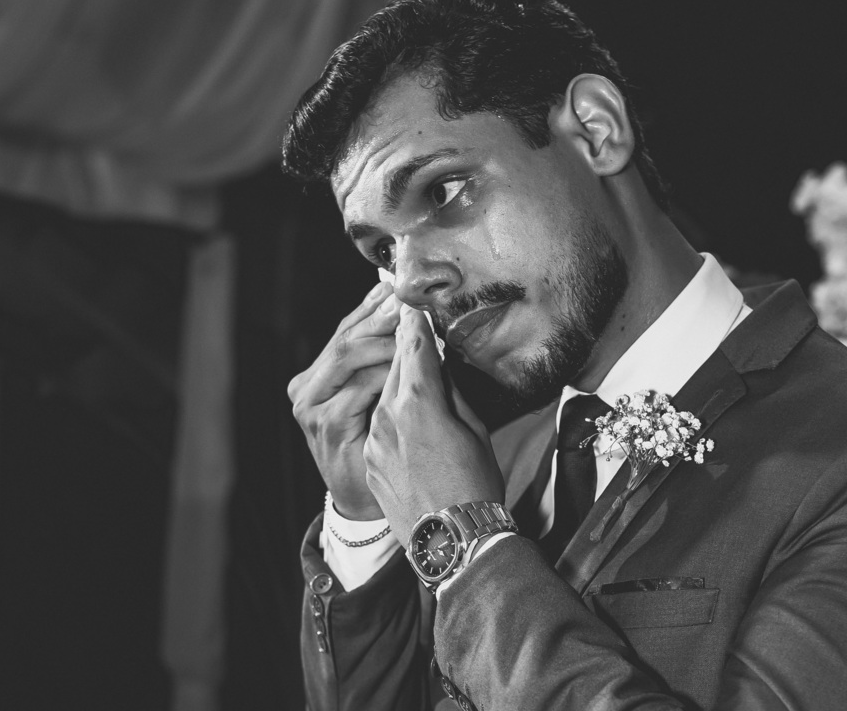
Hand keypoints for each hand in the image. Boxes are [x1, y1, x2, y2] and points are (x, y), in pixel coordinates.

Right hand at [288, 281, 399, 518]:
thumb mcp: (377, 396)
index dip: (372, 305)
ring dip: (386, 337)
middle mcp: (306, 387)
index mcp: (317, 375)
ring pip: (349, 354)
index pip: (345, 329)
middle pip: (345, 337)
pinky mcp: (327, 425)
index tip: (398, 284)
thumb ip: (383, 361)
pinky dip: (387, 369)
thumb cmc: (378, 445)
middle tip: (409, 299)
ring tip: (413, 324)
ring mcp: (311, 406)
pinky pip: (361, 385)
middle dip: (380, 315)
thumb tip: (408, 315)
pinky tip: (408, 361)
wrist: (367, 502)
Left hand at [365, 304, 504, 538]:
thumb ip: (452, 392)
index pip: (412, 346)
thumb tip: (442, 369)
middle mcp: (387, 416)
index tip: (412, 306)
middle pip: (393, 366)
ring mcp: (374, 440)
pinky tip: (413, 426)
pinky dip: (392, 416)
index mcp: (418, 403)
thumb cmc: (475, 486)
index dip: (414, 323)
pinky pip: (379, 425)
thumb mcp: (476, 430)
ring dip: (398, 384)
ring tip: (419, 383)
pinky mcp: (369, 460)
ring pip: (384, 395)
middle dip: (403, 348)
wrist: (451, 541)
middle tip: (412, 331)